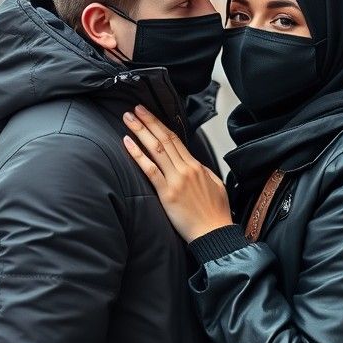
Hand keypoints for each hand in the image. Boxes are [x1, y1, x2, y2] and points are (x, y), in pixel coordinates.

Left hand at [122, 104, 232, 242]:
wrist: (215, 233)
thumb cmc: (215, 212)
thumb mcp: (214, 185)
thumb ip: (201, 171)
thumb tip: (191, 163)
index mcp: (196, 166)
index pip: (175, 139)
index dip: (160, 124)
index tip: (148, 113)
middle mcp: (185, 169)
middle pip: (164, 139)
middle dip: (148, 121)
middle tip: (135, 109)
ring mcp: (176, 180)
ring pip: (156, 149)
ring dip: (140, 131)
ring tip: (128, 119)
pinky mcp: (167, 194)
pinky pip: (150, 170)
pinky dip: (138, 154)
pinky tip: (127, 143)